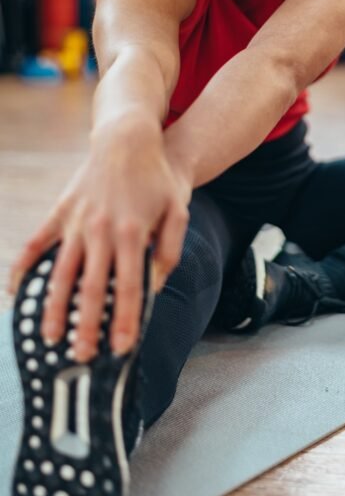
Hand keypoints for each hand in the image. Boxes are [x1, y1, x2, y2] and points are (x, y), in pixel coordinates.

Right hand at [8, 121, 190, 362]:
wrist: (127, 139)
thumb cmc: (157, 179)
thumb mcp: (177, 211)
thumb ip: (169, 251)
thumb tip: (154, 286)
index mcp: (132, 234)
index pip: (129, 288)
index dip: (126, 321)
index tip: (121, 349)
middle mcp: (101, 232)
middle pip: (92, 289)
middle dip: (87, 325)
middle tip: (81, 357)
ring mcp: (77, 222)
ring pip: (61, 273)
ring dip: (54, 308)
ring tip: (49, 337)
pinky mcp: (61, 212)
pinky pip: (37, 244)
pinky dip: (24, 269)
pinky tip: (16, 294)